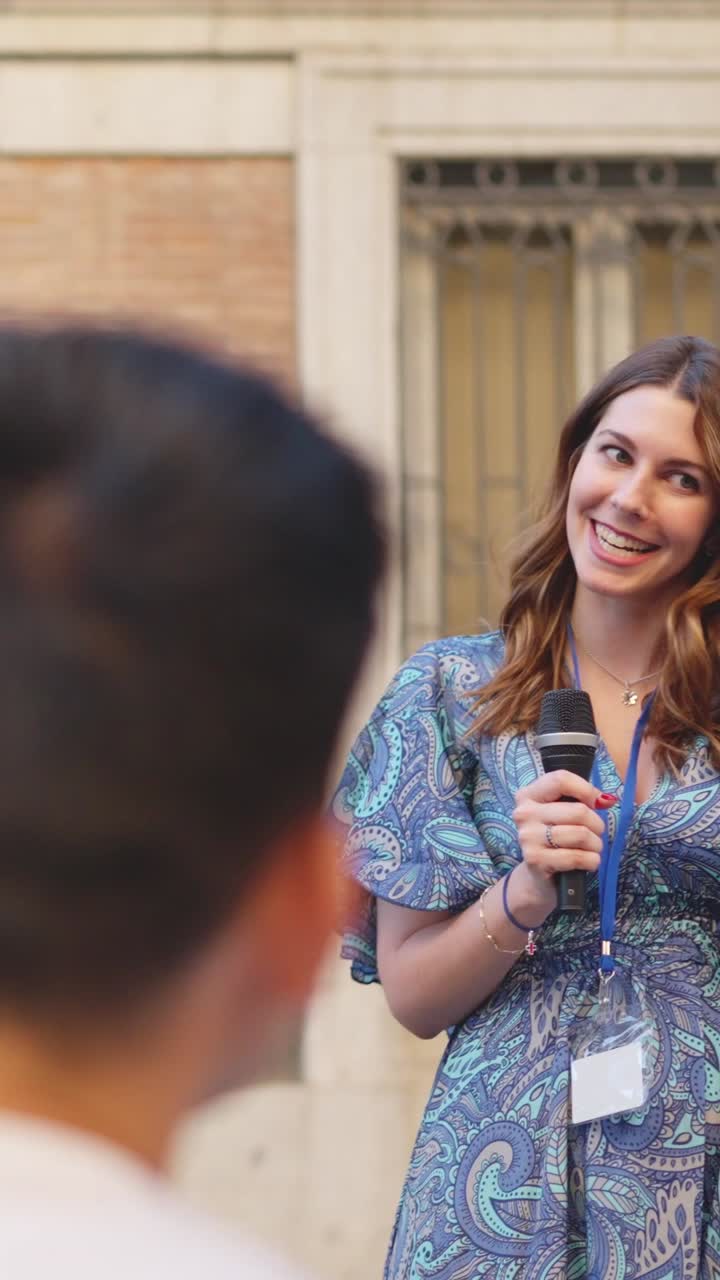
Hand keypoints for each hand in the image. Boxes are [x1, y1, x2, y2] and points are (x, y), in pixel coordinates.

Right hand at [511, 771, 616, 912]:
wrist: (537, 876)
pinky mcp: (535, 860)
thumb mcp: (562, 814)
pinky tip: (589, 862)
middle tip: (596, 834)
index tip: (599, 803)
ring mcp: (528, 837)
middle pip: (578, 811)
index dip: (586, 790)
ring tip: (592, 849)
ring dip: (596, 845)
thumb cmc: (555, 840)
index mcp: (528, 795)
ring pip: (580, 834)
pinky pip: (576, 857)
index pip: (560, 780)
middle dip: (597, 825)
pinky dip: (591, 861)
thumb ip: (581, 800)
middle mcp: (524, 813)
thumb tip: (606, 800)